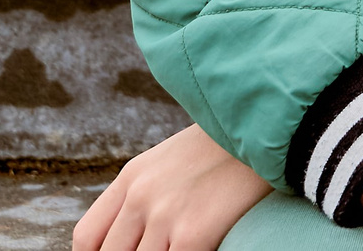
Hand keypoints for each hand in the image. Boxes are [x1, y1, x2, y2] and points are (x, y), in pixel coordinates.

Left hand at [73, 123, 272, 250]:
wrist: (275, 124)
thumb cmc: (232, 146)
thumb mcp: (175, 159)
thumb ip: (148, 192)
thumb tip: (140, 231)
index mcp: (132, 177)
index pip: (87, 237)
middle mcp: (141, 196)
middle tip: (159, 249)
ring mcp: (165, 215)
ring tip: (181, 246)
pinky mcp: (194, 232)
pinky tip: (204, 249)